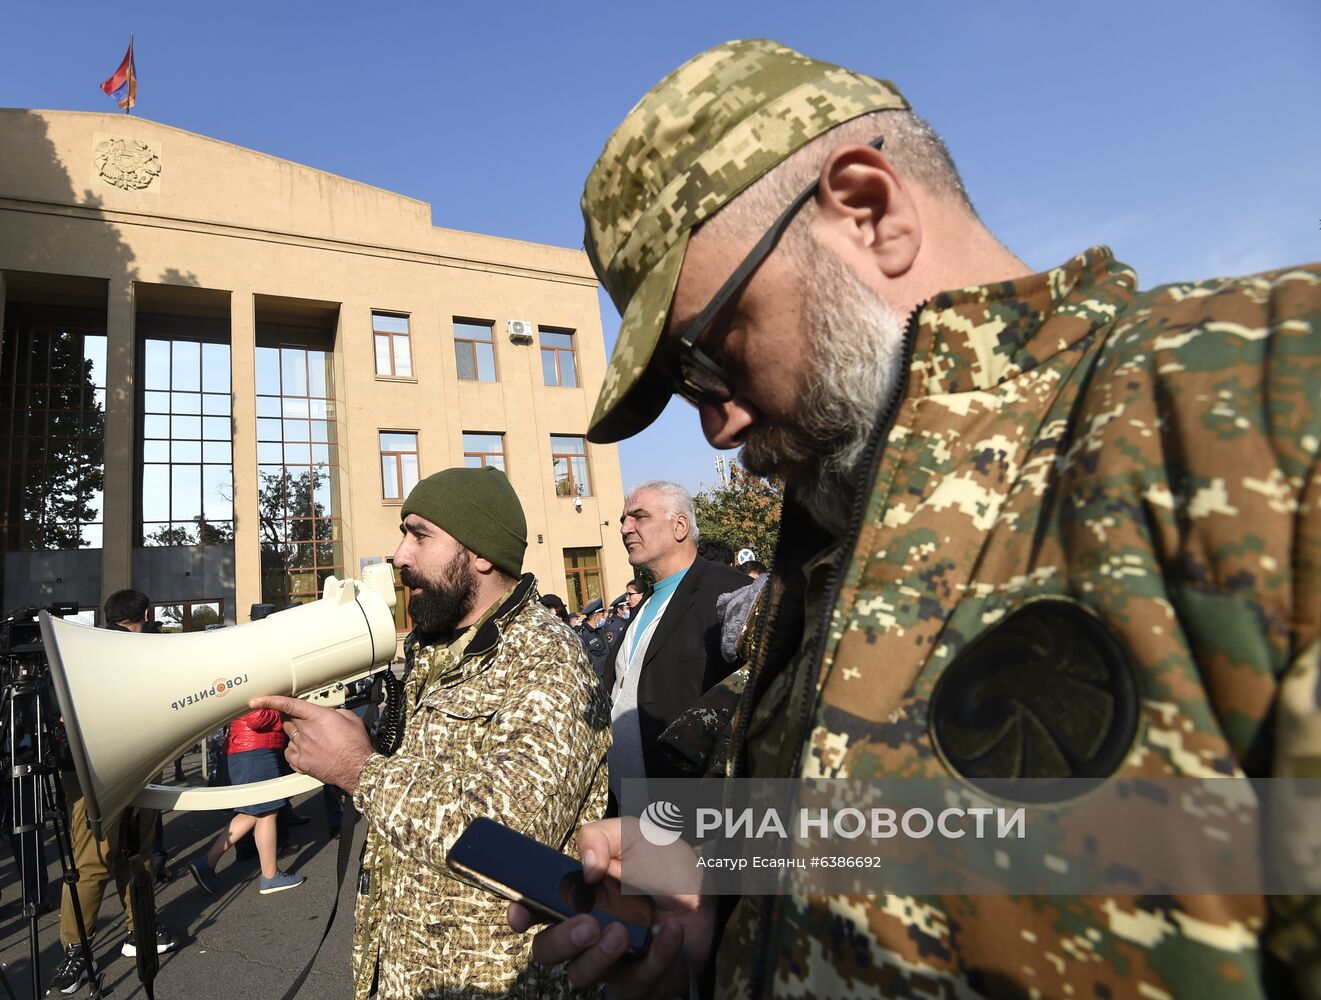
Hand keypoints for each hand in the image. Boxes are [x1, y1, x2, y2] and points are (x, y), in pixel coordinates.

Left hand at [248, 695, 373, 794]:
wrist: (357, 768)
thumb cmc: (356, 745)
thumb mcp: (351, 718)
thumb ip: (335, 711)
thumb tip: (330, 712)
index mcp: (318, 717)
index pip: (288, 705)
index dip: (270, 700)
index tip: (256, 701)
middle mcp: (306, 731)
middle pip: (288, 719)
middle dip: (293, 717)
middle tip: (306, 720)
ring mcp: (301, 747)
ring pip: (289, 736)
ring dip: (297, 734)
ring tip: (313, 739)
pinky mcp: (301, 762)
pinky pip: (289, 753)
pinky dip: (294, 750)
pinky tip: (305, 750)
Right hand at [507, 818, 714, 998]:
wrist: (713, 894)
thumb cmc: (666, 866)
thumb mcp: (634, 834)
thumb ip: (599, 837)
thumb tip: (584, 869)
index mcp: (578, 895)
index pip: (535, 909)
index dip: (521, 913)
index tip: (521, 916)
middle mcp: (587, 931)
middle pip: (547, 951)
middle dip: (562, 941)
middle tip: (589, 925)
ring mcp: (611, 961)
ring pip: (581, 976)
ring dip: (599, 956)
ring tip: (622, 933)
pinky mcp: (639, 982)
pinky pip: (636, 982)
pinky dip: (655, 955)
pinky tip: (671, 931)